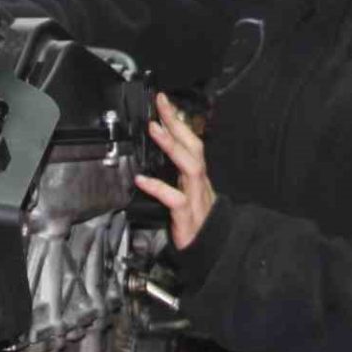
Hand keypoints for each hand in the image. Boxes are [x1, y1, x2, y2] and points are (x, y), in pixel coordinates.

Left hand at [134, 93, 215, 250]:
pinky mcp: (187, 217)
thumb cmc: (195, 220)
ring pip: (190, 167)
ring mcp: (195, 198)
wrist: (210, 250)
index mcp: (196, 174)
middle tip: (161, 104)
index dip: (179, 120)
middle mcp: (199, 182)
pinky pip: (175, 199)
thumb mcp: (186, 190)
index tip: (164, 101)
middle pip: (194, 146)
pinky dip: (158, 188)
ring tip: (155, 129)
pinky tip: (141, 180)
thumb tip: (162, 150)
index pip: (191, 140)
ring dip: (173, 146)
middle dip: (178, 123)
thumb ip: (177, 171)